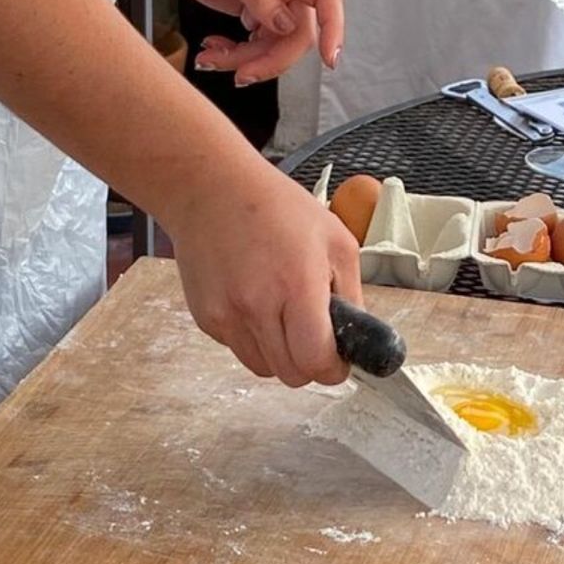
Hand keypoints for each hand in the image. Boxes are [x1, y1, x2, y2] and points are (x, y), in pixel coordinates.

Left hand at [146, 0, 342, 86]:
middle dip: (270, 61)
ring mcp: (268, 1)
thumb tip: (286, 25)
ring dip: (244, 61)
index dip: (333, 28)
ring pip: (273, 46)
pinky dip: (233, 54)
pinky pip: (253, 44)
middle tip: (242, 74)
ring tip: (212, 59)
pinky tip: (214, 49)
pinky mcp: (251, 11)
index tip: (328, 59)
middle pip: (297, 36)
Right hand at [169, 164, 362, 386]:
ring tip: (285, 315)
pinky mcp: (206, 318)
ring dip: (281, 355)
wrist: (212, 189)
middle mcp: (257, 306)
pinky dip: (254, 338)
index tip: (340, 361)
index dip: (334, 370)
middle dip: (310, 364)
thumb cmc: (277, 208)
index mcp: (297, 286)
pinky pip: (239, 349)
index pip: (315, 361)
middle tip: (316, 338)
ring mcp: (226, 315)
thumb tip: (357, 337)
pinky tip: (257, 302)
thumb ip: (352, 295)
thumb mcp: (336, 241)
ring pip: (263, 368)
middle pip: (291, 374)